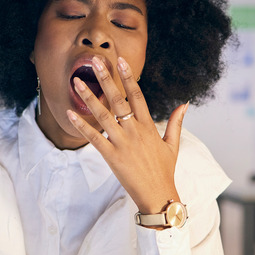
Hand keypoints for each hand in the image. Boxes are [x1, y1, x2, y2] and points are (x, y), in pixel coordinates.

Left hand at [66, 55, 188, 213]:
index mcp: (148, 126)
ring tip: (76, 82)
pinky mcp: (111, 156)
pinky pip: (94, 137)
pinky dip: (81, 125)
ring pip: (103, 115)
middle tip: (95, 61)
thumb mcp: (173, 144)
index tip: (120, 60)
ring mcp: (122, 143)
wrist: (158, 195)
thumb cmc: (164, 170)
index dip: (128, 77)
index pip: (137, 95)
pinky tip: (70, 113)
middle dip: (105, 78)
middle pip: (118, 99)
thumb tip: (185, 103)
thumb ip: (176, 122)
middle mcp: (134, 130)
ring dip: (88, 97)